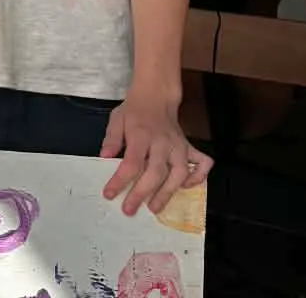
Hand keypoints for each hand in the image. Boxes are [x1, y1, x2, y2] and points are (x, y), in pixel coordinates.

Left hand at [101, 93, 210, 215]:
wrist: (156, 95)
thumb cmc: (134, 110)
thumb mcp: (116, 119)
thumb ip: (111, 139)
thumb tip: (103, 158)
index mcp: (141, 135)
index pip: (132, 162)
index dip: (120, 180)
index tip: (109, 194)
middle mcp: (162, 142)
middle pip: (156, 172)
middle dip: (142, 193)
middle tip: (129, 209)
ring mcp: (179, 145)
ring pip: (179, 173)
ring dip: (167, 192)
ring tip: (155, 208)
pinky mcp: (189, 147)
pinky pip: (201, 163)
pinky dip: (197, 177)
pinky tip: (186, 187)